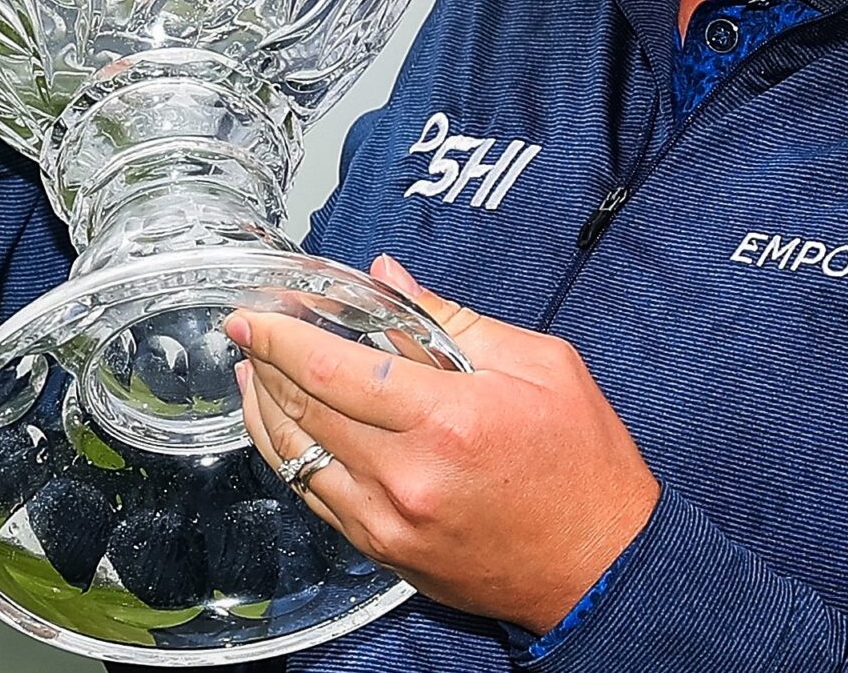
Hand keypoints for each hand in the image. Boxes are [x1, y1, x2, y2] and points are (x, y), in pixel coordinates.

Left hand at [229, 254, 659, 635]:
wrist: (598, 567)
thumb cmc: (582, 463)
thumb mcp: (540, 365)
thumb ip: (453, 321)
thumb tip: (388, 279)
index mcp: (449, 417)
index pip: (333, 368)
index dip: (280, 337)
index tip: (254, 313)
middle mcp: (408, 475)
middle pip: (303, 410)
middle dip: (265, 364)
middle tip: (248, 330)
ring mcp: (389, 522)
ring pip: (296, 458)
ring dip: (263, 411)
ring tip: (253, 374)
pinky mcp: (385, 553)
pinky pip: (314, 499)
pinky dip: (289, 457)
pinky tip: (284, 428)